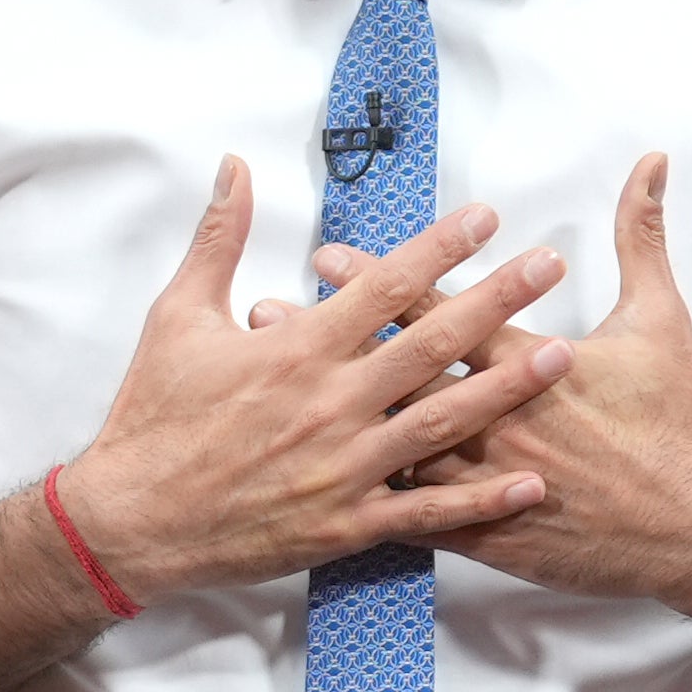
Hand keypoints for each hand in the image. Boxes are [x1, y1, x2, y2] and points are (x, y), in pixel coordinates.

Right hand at [58, 156, 576, 603]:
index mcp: (296, 349)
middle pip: (430, 342)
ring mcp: (344, 467)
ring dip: (506, 388)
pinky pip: (427, 513)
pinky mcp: (346, 523)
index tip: (486, 216)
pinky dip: (481, 501)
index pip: (384, 285)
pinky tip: (530, 483)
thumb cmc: (153, 416)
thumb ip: (218, 238)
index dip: (441, 247)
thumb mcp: (176, 314)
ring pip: (442, 422)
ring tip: (560, 357)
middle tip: (549, 265)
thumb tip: (233, 168)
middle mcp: (330, 403)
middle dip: (498, 299)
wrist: (130, 520)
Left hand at [300, 154, 691, 611]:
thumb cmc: (681, 422)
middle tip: (269, 315)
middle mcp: (500, 419)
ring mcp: (490, 482)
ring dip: (331, 419)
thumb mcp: (664, 319)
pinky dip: (370, 502)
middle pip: (397, 374)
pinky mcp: (492, 537)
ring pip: (392, 448)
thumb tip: (651, 164)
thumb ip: (644, 237)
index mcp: (532, 362)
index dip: (380, 280)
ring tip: (273, 396)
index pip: (440, 310)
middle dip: (330, 343)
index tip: (329, 257)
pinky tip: (318, 488)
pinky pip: (419, 520)